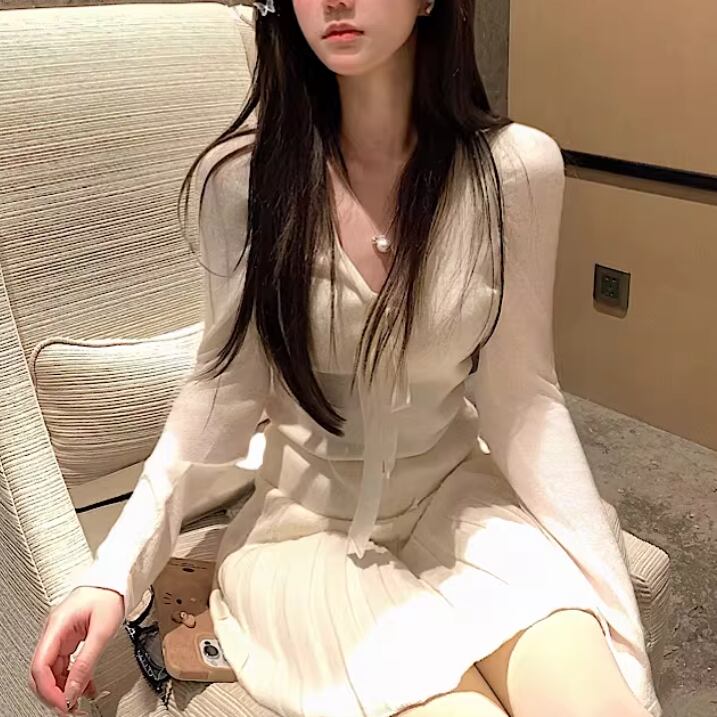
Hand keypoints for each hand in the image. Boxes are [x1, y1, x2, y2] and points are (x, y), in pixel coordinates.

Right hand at [28, 586, 123, 714]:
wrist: (116, 579)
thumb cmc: (110, 594)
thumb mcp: (102, 630)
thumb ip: (87, 662)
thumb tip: (73, 690)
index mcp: (57, 626)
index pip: (40, 666)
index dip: (49, 690)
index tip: (64, 704)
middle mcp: (54, 631)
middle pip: (42, 672)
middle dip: (54, 693)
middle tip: (71, 707)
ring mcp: (60, 635)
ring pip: (53, 671)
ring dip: (65, 687)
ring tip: (80, 700)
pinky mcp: (69, 638)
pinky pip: (65, 664)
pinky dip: (73, 677)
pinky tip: (85, 686)